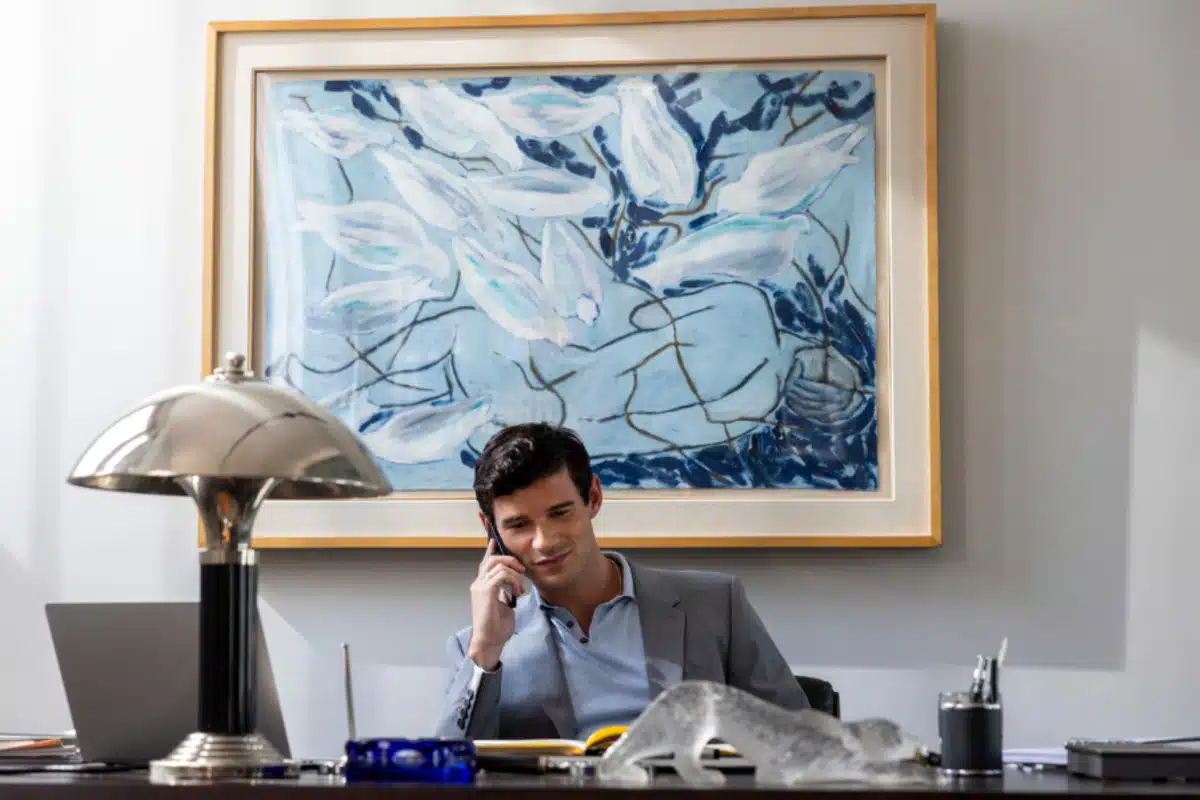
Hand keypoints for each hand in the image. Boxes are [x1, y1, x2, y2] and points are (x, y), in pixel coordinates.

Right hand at [466, 538, 525, 669]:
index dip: (490, 551)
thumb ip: (505, 592)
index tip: (494, 541)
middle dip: (510, 560)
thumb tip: (513, 586)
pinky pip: (502, 574)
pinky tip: (517, 592)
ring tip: (520, 589)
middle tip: (522, 571)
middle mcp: (478, 583)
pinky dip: (513, 580)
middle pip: (493, 560)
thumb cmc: (496, 628)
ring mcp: (480, 586)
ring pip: (499, 565)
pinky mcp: (486, 591)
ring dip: (515, 574)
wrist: (489, 641)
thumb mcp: (504, 605)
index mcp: (481, 586)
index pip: (485, 564)